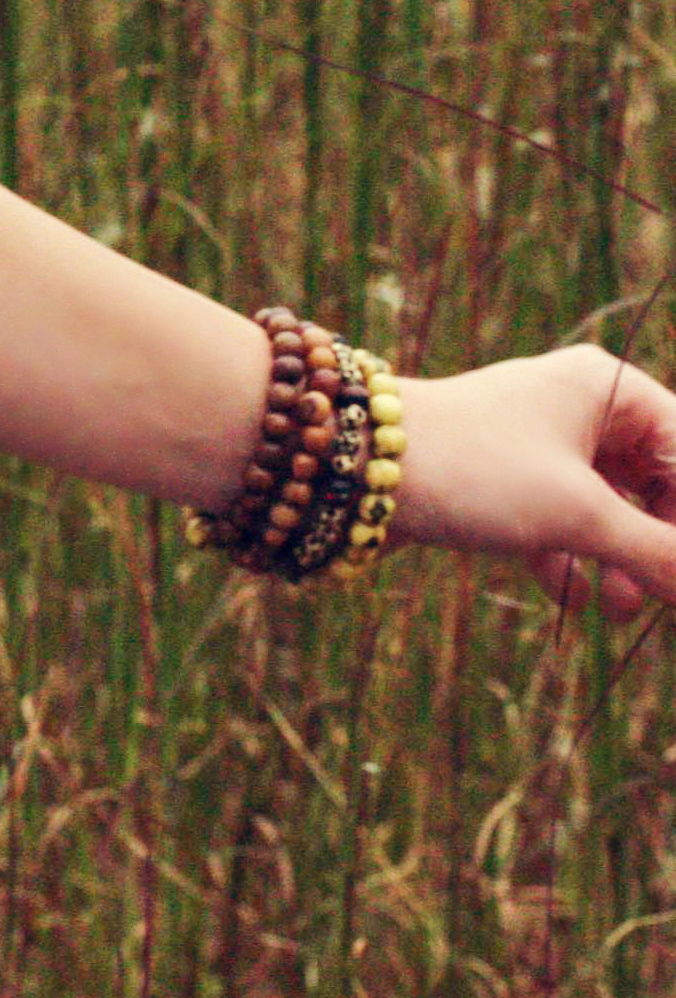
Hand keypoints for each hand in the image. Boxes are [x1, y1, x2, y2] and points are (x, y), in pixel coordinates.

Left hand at [392, 343, 675, 619]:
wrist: (353, 468)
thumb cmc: (475, 469)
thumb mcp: (578, 514)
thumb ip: (659, 552)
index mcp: (608, 388)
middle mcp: (574, 405)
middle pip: (651, 479)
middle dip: (660, 541)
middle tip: (668, 595)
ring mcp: (533, 442)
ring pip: (601, 505)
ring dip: (619, 557)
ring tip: (625, 609)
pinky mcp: (496, 478)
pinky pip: (553, 520)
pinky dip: (568, 559)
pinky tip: (577, 602)